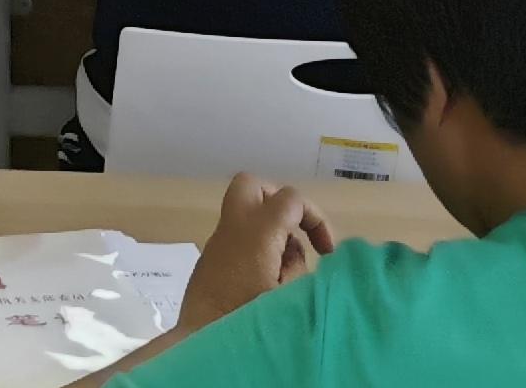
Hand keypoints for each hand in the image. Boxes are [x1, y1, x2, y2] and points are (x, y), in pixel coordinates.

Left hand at [176, 173, 333, 332]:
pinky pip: (236, 236)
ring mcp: (217, 241)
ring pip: (242, 211)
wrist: (200, 339)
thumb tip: (297, 252)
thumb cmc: (246, 315)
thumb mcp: (286, 294)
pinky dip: (254, 244)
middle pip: (253, 185)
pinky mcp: (210, 259)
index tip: (325, 251)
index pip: (291, 198)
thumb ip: (298, 265)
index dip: (316, 217)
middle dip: (279, 201)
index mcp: (257, 231)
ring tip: (283, 268)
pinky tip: (263, 278)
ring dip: (267, 226)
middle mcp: (233, 227)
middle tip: (295, 231)